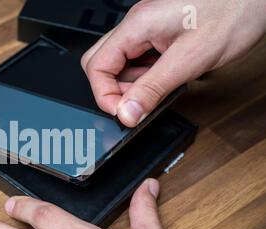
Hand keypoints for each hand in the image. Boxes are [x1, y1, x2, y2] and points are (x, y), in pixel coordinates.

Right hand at [81, 0, 265, 126]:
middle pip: (101, 62)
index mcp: (137, 25)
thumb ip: (152, 89)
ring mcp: (147, 28)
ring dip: (132, 84)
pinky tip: (165, 80)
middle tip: (136, 106)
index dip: (104, 95)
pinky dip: (145, 76)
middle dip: (113, 89)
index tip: (122, 114)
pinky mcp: (159, 33)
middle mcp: (137, 24)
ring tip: (157, 91)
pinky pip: (139, 59)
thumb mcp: (189, 60)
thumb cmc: (232, 13)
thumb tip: (126, 113)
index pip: (96, 65)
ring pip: (120, 63)